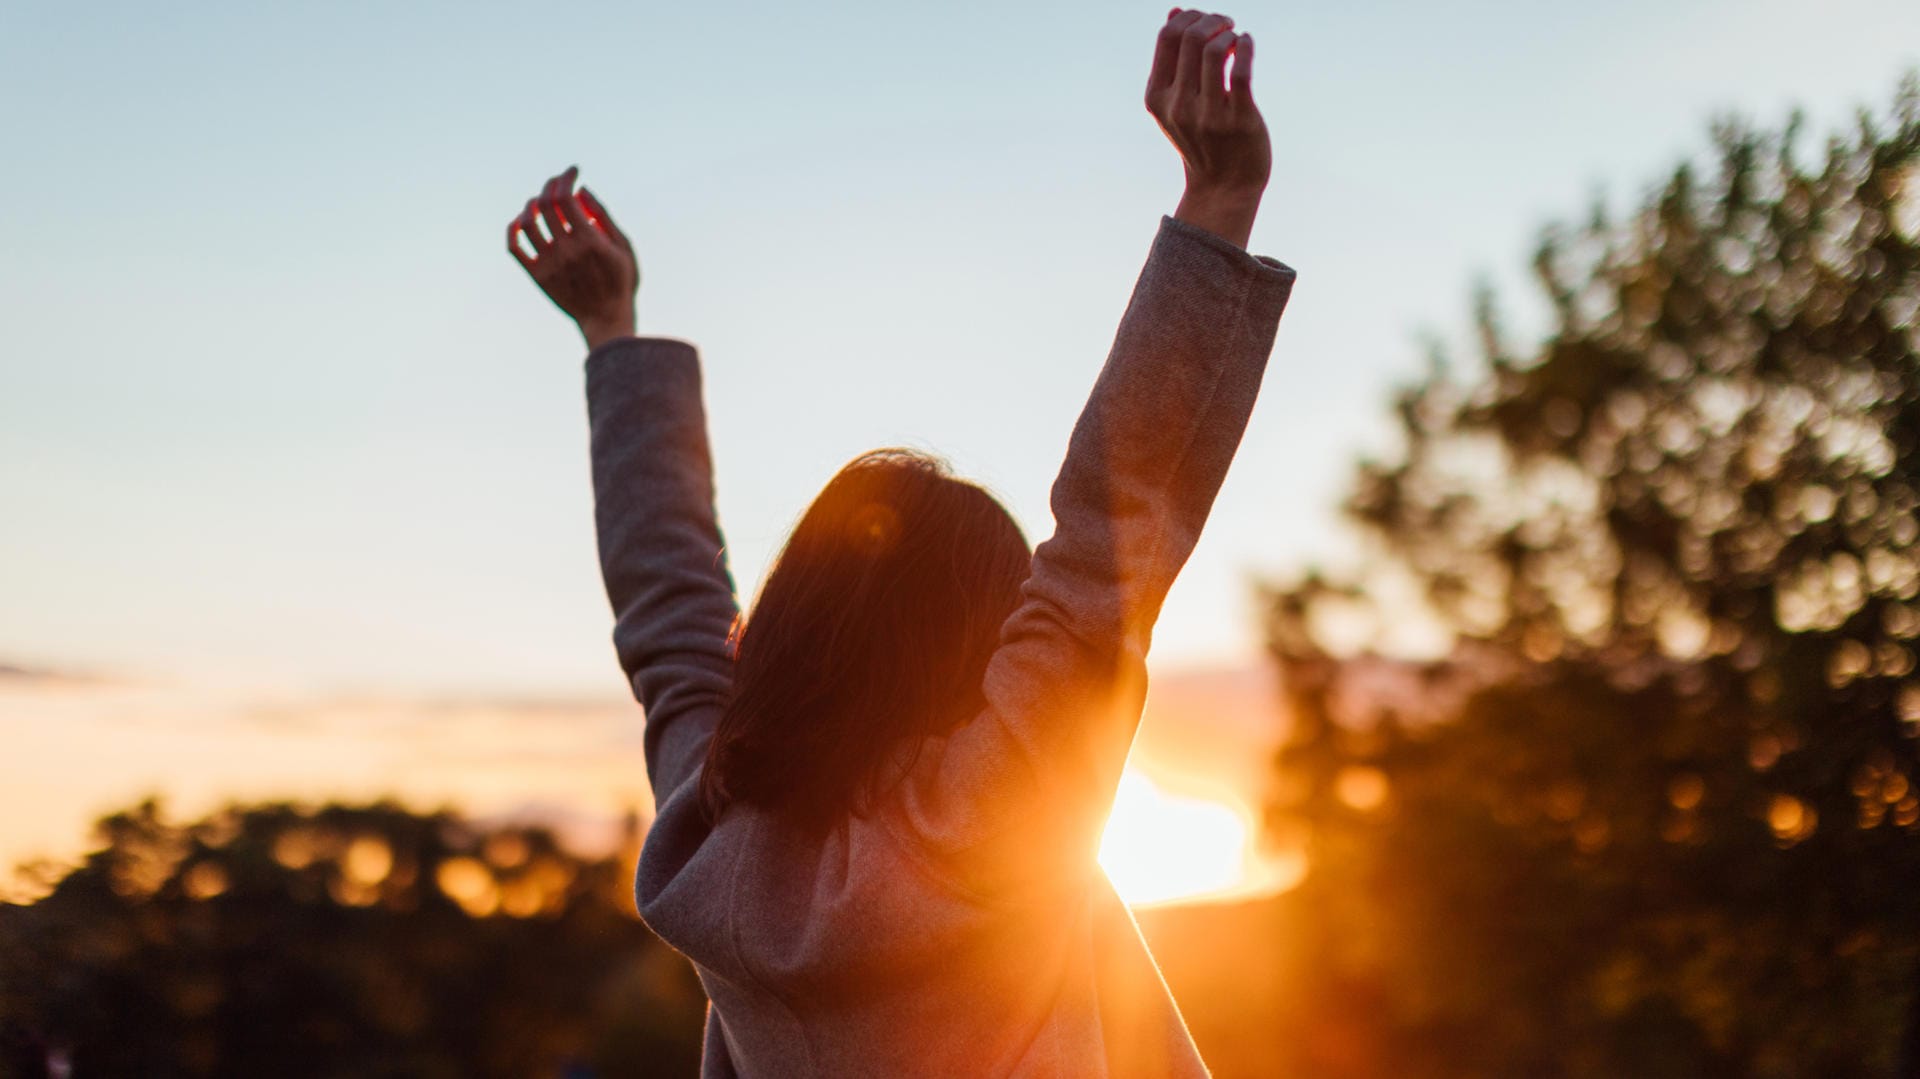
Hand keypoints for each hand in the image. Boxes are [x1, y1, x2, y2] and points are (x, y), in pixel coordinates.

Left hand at [507, 165, 639, 349]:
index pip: (566, 197)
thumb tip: (582, 190)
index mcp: (589, 240)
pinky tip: (521, 222)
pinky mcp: (537, 276)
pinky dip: (513, 229)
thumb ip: (604, 217)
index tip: (572, 171)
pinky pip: (514, 247)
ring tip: (540, 202)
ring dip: (531, 205)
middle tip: (557, 182)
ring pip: (526, 222)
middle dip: (550, 185)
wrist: (606, 319)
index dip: (566, 177)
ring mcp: (548, 264)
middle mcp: (565, 250)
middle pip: (544, 204)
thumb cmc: (620, 281)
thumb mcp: (624, 247)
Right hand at [1145, 9, 1269, 247]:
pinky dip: (1246, 46)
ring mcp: (1209, 114)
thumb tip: (1175, 11)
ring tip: (1236, 37)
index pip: (1167, 37)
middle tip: (1226, 24)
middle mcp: (1179, 106)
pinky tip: (1247, 43)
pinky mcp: (1240, 119)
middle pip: (1191, 38)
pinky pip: (1243, 70)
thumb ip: (1173, 59)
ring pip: (1216, 50)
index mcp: (1158, 98)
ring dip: (1229, 31)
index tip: (1206, 21)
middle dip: (1212, 19)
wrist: (1223, 186)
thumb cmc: (1202, 137)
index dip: (1189, 17)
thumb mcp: (1176, 101)